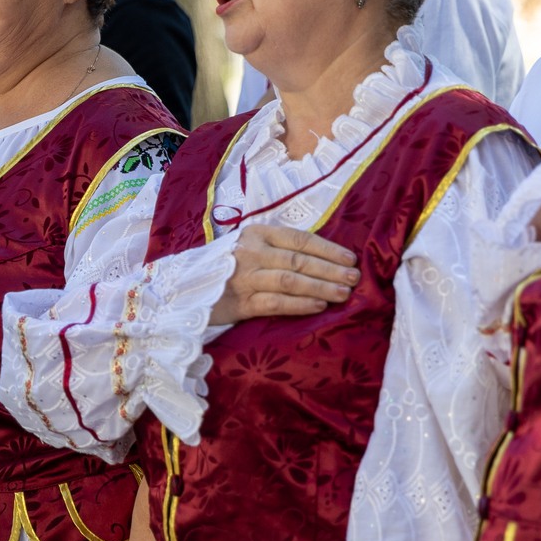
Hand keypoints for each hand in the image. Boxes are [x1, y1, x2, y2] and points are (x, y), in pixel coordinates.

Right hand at [209, 224, 358, 325]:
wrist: (186, 289)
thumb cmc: (228, 266)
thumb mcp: (251, 247)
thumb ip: (279, 249)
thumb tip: (325, 257)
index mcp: (256, 233)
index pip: (299, 239)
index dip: (328, 249)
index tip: (350, 258)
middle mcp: (250, 252)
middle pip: (299, 260)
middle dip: (331, 269)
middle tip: (354, 278)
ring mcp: (244, 277)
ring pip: (290, 281)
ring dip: (321, 287)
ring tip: (344, 293)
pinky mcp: (241, 303)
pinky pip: (276, 303)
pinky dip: (300, 304)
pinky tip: (319, 306)